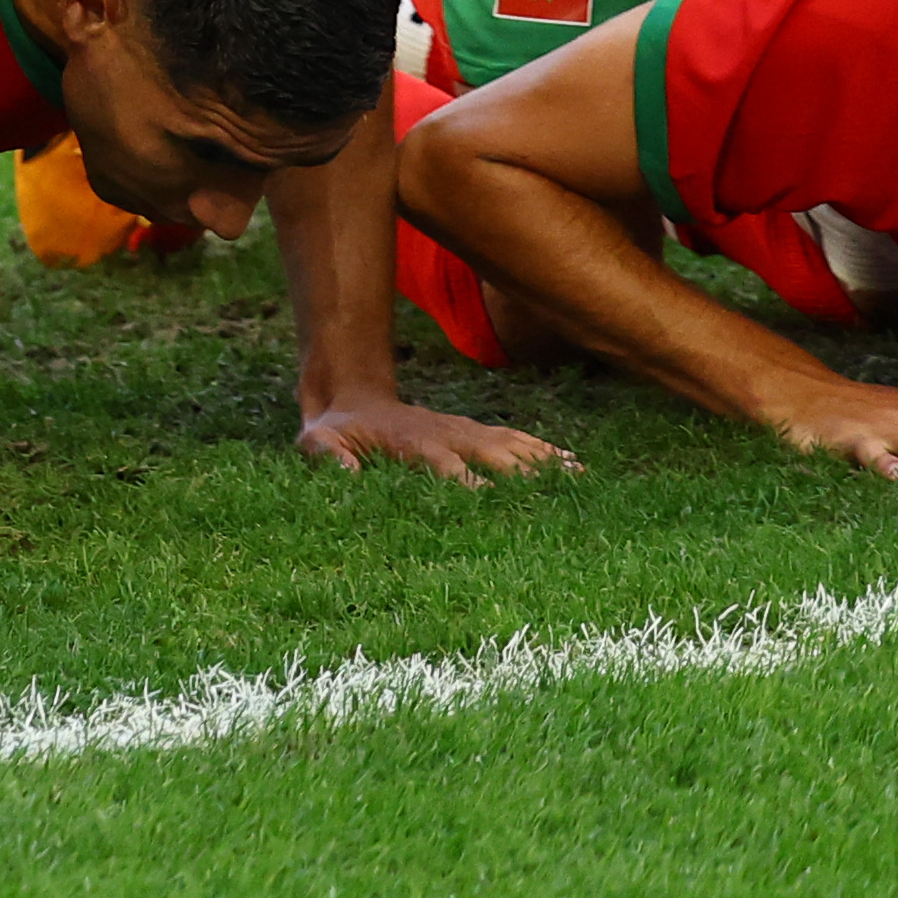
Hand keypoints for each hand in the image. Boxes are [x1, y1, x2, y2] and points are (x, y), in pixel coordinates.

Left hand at [296, 393, 578, 482]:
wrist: (353, 394)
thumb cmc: (336, 427)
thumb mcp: (316, 441)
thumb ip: (325, 454)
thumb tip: (342, 472)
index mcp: (412, 444)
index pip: (445, 466)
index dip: (466, 483)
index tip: (490, 503)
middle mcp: (446, 434)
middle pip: (491, 454)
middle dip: (521, 476)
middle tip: (557, 500)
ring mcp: (464, 430)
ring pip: (511, 444)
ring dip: (544, 461)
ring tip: (582, 479)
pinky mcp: (474, 431)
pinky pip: (514, 440)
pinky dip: (545, 452)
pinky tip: (574, 466)